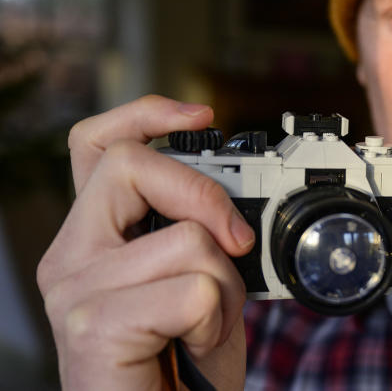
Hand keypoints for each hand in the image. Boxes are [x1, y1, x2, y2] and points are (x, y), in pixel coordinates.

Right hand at [37, 95, 254, 389]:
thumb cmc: (181, 360)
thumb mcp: (198, 280)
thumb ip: (196, 232)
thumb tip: (230, 196)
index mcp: (96, 236)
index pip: (98, 146)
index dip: (144, 115)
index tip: (200, 115)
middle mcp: (72, 256)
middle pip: (132, 166)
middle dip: (204, 197)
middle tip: (234, 244)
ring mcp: (76, 290)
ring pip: (187, 239)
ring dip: (223, 286)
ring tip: (201, 325)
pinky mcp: (93, 325)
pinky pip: (192, 291)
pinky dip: (216, 320)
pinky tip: (192, 346)